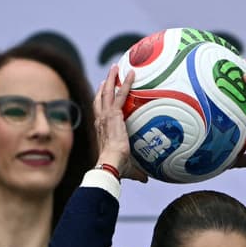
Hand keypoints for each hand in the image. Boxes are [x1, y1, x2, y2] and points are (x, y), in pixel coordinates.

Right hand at [93, 65, 147, 181]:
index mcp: (102, 131)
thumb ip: (137, 172)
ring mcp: (106, 116)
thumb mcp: (128, 168)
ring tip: (116, 67)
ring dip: (112, 78)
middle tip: (110, 73)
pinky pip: (120, 95)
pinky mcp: (114, 115)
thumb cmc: (117, 169)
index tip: (103, 91)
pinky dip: (126, 83)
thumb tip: (145, 179)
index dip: (101, 101)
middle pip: (101, 98)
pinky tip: (132, 74)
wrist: (111, 165)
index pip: (100, 112)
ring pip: (107, 92)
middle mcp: (101, 121)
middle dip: (105, 84)